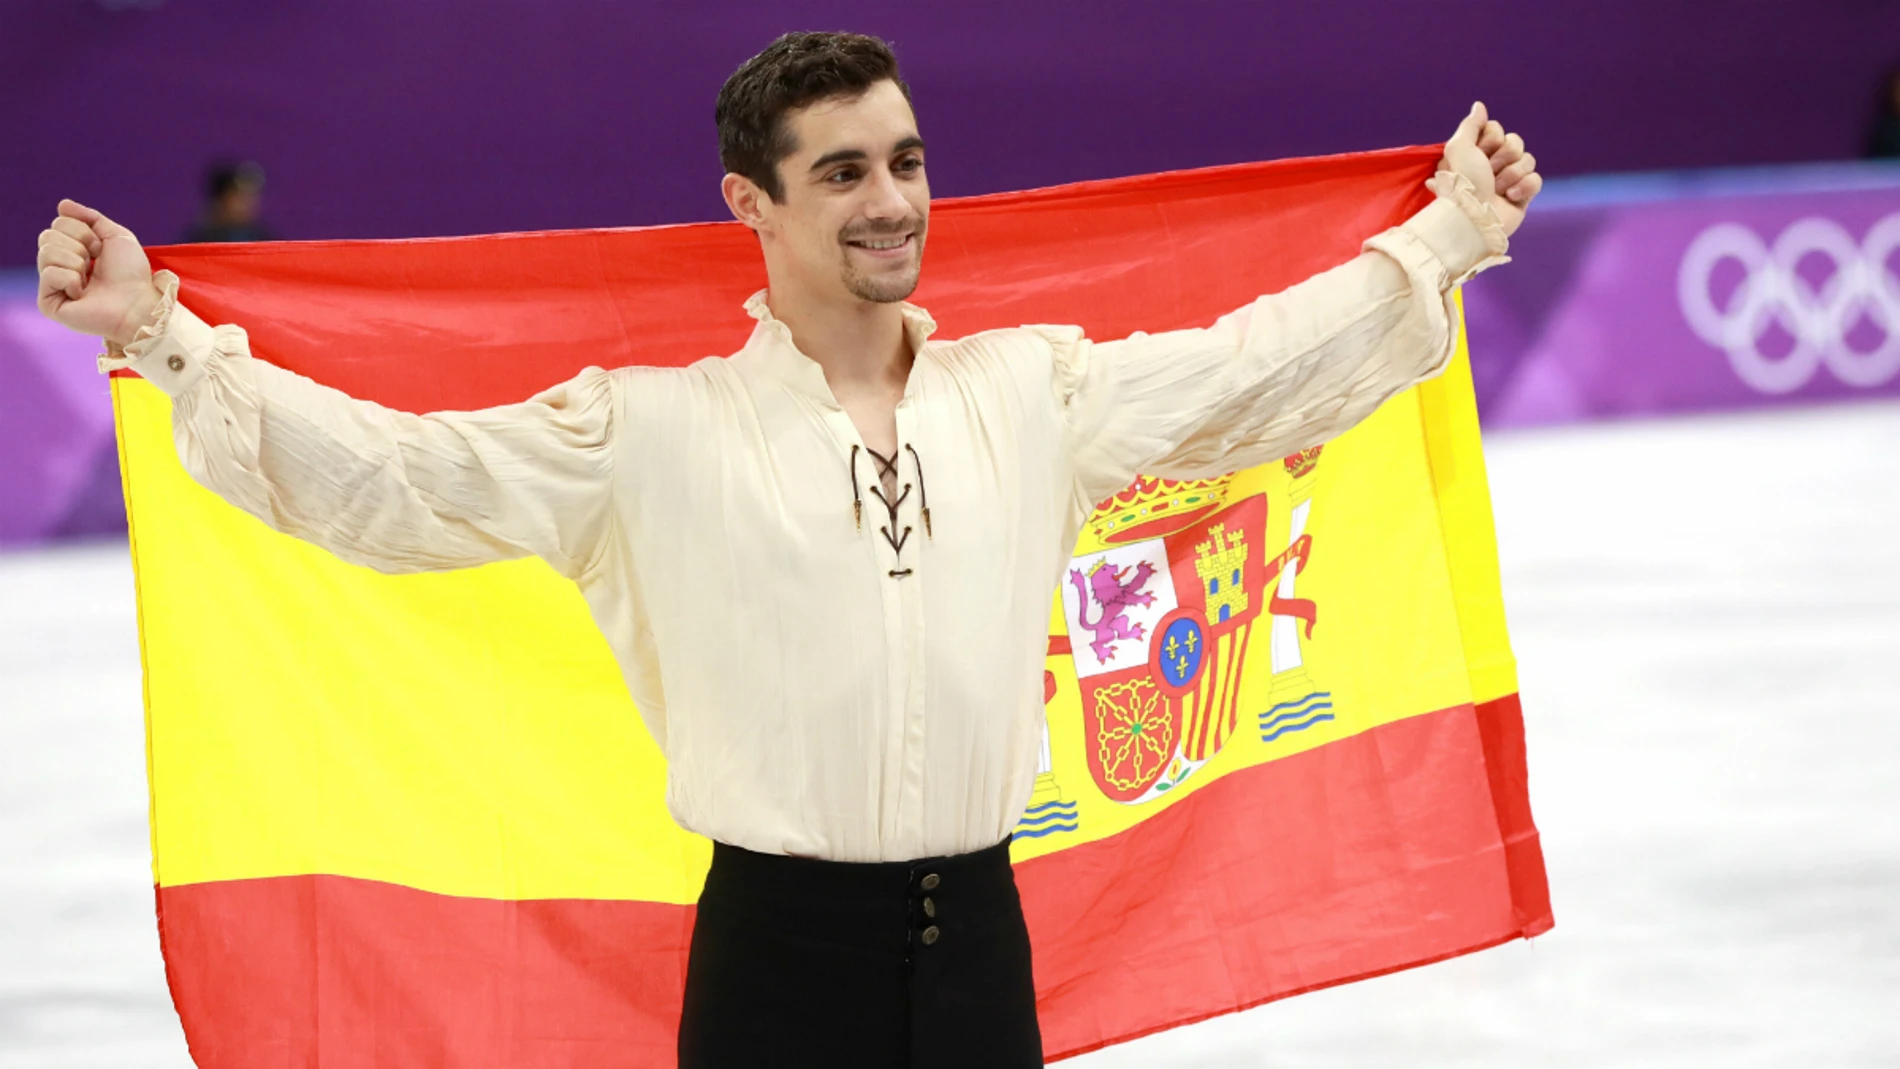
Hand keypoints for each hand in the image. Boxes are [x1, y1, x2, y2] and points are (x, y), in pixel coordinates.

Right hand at [37, 200, 162, 346]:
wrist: (138, 303)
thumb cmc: (132, 274)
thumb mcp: (116, 236)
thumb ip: (91, 218)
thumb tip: (62, 205)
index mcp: (71, 250)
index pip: (59, 223)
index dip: (84, 232)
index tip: (101, 250)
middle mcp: (58, 265)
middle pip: (48, 235)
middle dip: (79, 245)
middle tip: (95, 264)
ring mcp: (52, 284)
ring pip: (46, 252)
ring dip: (76, 262)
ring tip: (90, 279)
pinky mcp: (48, 303)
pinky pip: (49, 273)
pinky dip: (71, 279)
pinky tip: (82, 293)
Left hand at [1441, 102, 1541, 236]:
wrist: (1473, 217)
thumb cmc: (1462, 183)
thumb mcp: (1459, 148)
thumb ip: (1470, 125)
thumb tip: (1479, 106)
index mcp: (1476, 153)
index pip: (1497, 130)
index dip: (1491, 140)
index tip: (1479, 154)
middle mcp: (1492, 165)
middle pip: (1515, 142)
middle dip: (1503, 157)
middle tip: (1488, 173)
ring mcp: (1509, 180)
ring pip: (1528, 160)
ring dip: (1511, 175)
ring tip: (1497, 190)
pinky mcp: (1523, 195)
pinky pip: (1536, 179)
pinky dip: (1524, 188)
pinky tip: (1510, 198)